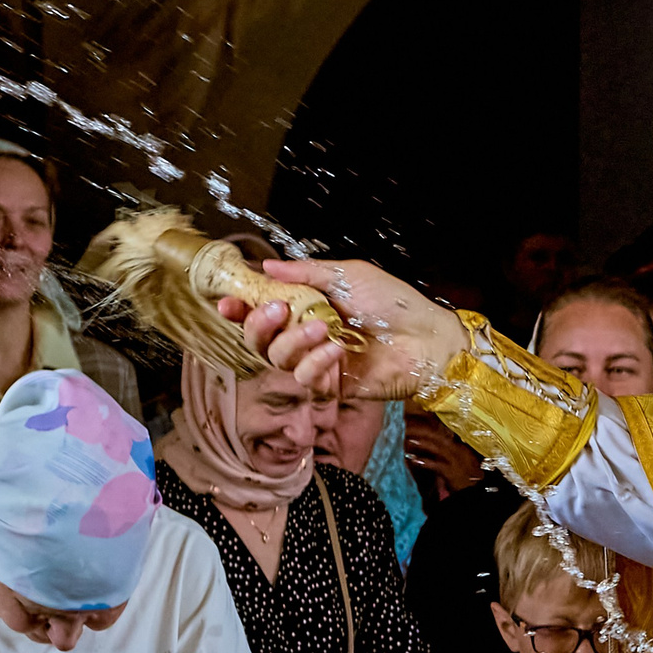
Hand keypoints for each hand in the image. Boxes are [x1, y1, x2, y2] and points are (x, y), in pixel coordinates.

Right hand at [222, 258, 466, 400]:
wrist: (425, 336)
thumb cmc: (392, 301)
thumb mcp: (347, 275)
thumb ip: (304, 274)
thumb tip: (265, 268)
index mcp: (307, 307)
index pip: (262, 311)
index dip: (240, 309)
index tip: (227, 302)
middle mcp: (306, 335)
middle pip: (260, 340)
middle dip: (259, 325)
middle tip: (276, 310)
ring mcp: (317, 361)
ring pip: (278, 359)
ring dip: (293, 341)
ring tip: (322, 328)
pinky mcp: (331, 385)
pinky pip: (305, 378)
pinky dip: (315, 362)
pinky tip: (337, 351)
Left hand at [403, 411, 483, 496]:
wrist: (478, 491)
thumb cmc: (468, 478)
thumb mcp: (459, 461)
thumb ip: (447, 453)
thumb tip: (432, 447)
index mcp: (459, 446)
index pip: (441, 433)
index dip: (427, 427)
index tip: (414, 424)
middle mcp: (458, 450)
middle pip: (438, 437)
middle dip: (422, 431)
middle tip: (407, 427)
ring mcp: (455, 461)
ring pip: (437, 448)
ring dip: (422, 443)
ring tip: (409, 439)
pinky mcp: (452, 472)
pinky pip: (436, 465)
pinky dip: (425, 462)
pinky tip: (414, 460)